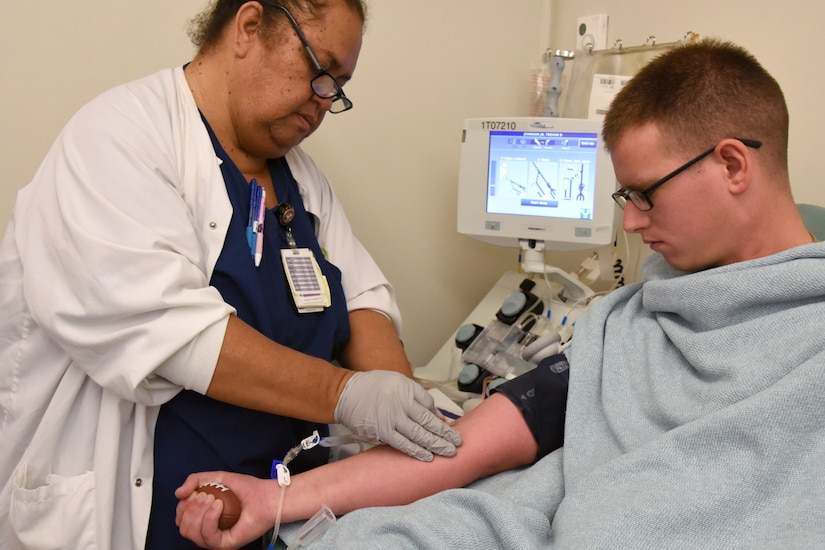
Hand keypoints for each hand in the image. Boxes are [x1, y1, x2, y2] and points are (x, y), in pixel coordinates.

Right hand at [175, 471, 276, 548]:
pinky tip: (219, 506)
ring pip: (192, 533)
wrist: (264, 496)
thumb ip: (194, 481)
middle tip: (208, 496)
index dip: (183, 505)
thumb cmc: (244, 489)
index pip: (180, 519)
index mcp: (202, 519)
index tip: (197, 493)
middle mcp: (206, 532)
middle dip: (191, 508)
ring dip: (199, 512)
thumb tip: (178, 494)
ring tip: (215, 500)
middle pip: (183, 527)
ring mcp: (215, 540)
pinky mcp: (224, 544)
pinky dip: (210, 518)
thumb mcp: (215, 478)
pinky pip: (207, 536)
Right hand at [334, 370, 462, 460]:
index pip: (429, 404)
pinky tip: (428, 457)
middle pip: (429, 421)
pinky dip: (417, 451)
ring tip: (449, 452)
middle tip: (458, 443)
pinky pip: (403, 444)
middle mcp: (402, 403)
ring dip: (436, 445)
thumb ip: (416, 396)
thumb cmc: (373, 387)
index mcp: (407, 389)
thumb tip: (435, 415)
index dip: (440, 418)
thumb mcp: (397, 381)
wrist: (346, 394)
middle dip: (445, 434)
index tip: (449, 428)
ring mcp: (392, 419)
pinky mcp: (382, 432)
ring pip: (419, 435)